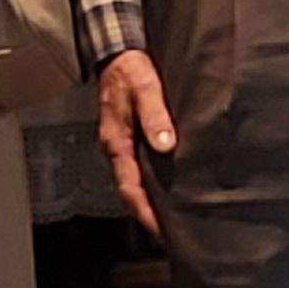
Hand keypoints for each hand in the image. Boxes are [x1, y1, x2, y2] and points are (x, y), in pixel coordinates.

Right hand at [96, 49, 175, 232]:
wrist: (118, 55)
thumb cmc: (130, 71)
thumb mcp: (145, 90)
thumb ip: (155, 116)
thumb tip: (167, 145)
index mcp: (116, 142)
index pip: (129, 187)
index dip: (144, 211)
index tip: (160, 229)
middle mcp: (116, 148)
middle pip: (130, 191)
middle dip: (148, 213)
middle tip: (171, 232)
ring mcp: (121, 145)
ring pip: (134, 180)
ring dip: (150, 199)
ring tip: (172, 216)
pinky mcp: (129, 138)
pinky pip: (138, 167)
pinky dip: (151, 181)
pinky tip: (168, 184)